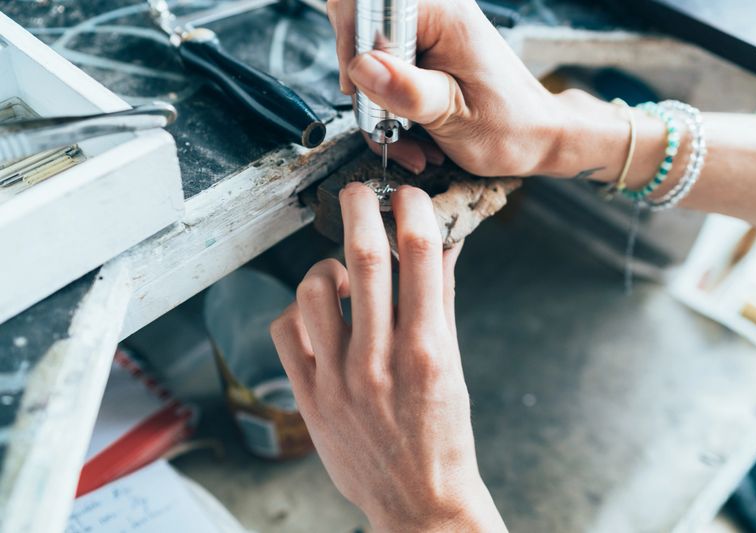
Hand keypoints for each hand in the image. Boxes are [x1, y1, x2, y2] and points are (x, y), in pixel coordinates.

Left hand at [271, 183, 505, 531]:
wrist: (418, 501)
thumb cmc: (443, 434)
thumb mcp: (454, 364)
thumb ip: (441, 300)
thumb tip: (443, 244)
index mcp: (428, 349)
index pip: (419, 255)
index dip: (411, 210)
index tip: (407, 195)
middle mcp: (380, 360)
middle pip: (363, 258)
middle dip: (360, 208)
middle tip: (360, 191)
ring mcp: (339, 379)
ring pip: (314, 290)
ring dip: (327, 267)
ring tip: (342, 275)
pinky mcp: (308, 395)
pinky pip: (285, 330)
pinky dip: (298, 309)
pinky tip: (318, 315)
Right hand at [327, 0, 565, 176]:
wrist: (535, 138)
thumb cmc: (511, 128)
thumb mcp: (456, 117)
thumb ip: (408, 91)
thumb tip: (362, 67)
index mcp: (443, 15)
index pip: (364, 5)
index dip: (354, 50)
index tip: (370, 93)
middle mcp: (433, 16)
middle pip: (359, 36)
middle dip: (367, 91)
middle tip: (392, 125)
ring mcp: (427, 37)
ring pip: (368, 65)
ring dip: (380, 112)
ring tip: (412, 140)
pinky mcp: (423, 57)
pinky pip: (385, 80)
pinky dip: (392, 114)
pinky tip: (415, 134)